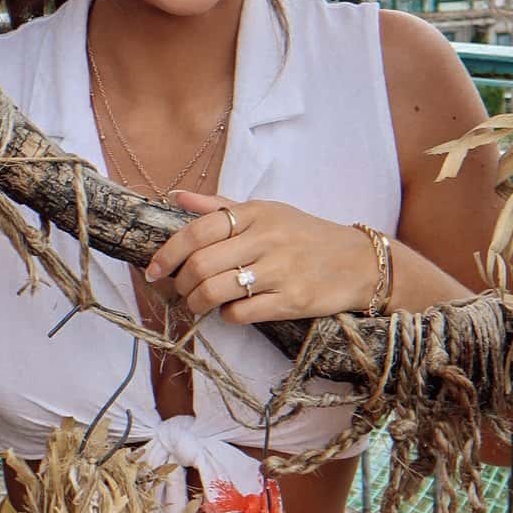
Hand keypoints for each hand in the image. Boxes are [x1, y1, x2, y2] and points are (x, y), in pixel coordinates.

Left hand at [144, 191, 382, 324]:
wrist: (359, 262)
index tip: (153, 269)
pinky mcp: (292, 300)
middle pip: (202, 264)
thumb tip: (176, 196)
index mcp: (256, 213)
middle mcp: (266, 238)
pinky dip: (226, 316)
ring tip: (197, 304)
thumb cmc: (306, 236)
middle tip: (179, 290)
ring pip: (215, 291)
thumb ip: (221, 207)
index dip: (169, 253)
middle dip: (180, 283)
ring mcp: (280, 270)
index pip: (198, 230)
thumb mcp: (268, 212)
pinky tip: (230, 310)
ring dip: (196, 303)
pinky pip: (241, 313)